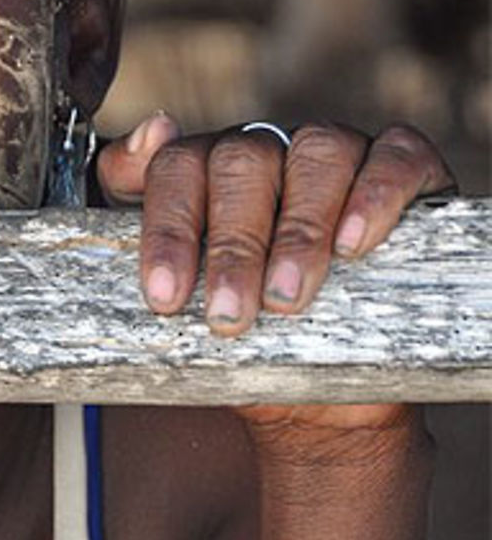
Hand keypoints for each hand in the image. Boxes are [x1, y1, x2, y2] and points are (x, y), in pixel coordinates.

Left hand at [97, 114, 455, 337]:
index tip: (164, 296)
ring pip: (316, 154)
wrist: (329, 392)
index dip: (167, 228)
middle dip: (232, 245)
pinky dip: (374, 194)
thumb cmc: (250, 336)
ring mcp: (339, 153)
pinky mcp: (406, 170)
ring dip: (298, 228)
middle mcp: (272, 150)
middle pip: (242, 163)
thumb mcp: (187, 302)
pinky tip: (354, 243)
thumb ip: (144, 232)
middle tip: (228, 314)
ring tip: (287, 297)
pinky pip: (395, 157)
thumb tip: (134, 146)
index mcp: (209, 169)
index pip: (176, 168)